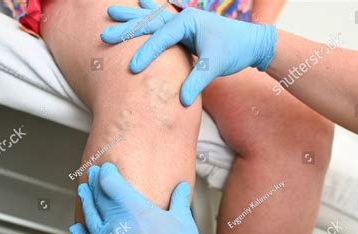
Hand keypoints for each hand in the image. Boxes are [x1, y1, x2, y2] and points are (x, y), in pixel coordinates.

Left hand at [69, 163, 213, 233]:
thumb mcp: (184, 221)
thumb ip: (179, 200)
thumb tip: (181, 188)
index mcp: (136, 210)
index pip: (111, 183)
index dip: (106, 173)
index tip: (106, 169)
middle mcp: (117, 224)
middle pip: (98, 197)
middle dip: (95, 183)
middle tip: (92, 175)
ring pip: (89, 217)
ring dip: (85, 201)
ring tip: (83, 192)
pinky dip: (78, 233)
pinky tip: (76, 227)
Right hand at [101, 0, 276, 105]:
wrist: (251, 43)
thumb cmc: (235, 50)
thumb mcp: (216, 65)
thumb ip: (197, 81)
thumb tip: (182, 100)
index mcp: (188, 22)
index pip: (161, 37)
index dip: (145, 52)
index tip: (131, 67)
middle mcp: (183, 18)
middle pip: (150, 21)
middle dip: (127, 27)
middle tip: (105, 32)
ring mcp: (184, 22)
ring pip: (153, 18)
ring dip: (133, 16)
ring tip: (111, 10)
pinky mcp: (186, 30)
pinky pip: (163, 22)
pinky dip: (150, 13)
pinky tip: (142, 3)